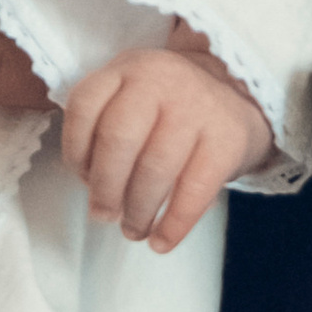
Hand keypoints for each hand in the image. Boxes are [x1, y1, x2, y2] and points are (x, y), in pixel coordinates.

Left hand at [59, 40, 274, 252]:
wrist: (237, 92)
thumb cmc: (167, 106)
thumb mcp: (131, 94)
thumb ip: (103, 128)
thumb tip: (92, 189)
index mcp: (127, 69)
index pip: (84, 106)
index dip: (74, 150)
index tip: (81, 178)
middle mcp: (160, 80)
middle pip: (118, 138)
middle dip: (104, 187)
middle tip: (103, 214)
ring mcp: (197, 107)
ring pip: (156, 168)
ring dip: (138, 211)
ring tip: (132, 229)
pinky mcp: (228, 138)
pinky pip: (195, 190)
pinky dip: (173, 225)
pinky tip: (160, 241)